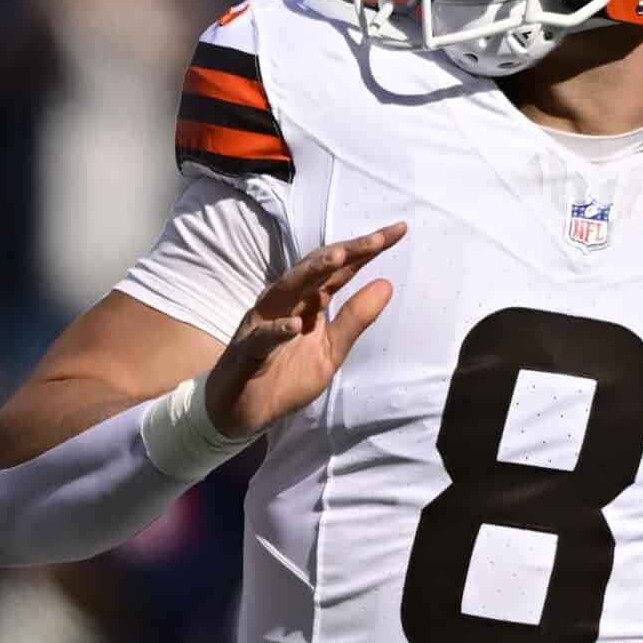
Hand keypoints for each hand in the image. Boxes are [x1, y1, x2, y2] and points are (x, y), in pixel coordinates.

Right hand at [204, 224, 405, 437]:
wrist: (243, 411)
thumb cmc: (287, 376)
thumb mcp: (331, 350)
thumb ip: (355, 320)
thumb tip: (387, 284)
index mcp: (309, 301)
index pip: (340, 269)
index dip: (366, 250)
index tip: (398, 230)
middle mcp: (286, 303)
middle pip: (317, 270)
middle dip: (345, 252)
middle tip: (375, 239)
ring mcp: (263, 322)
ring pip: (286, 290)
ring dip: (310, 273)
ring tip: (338, 258)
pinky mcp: (247, 350)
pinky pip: (262, 337)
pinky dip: (277, 329)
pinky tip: (295, 325)